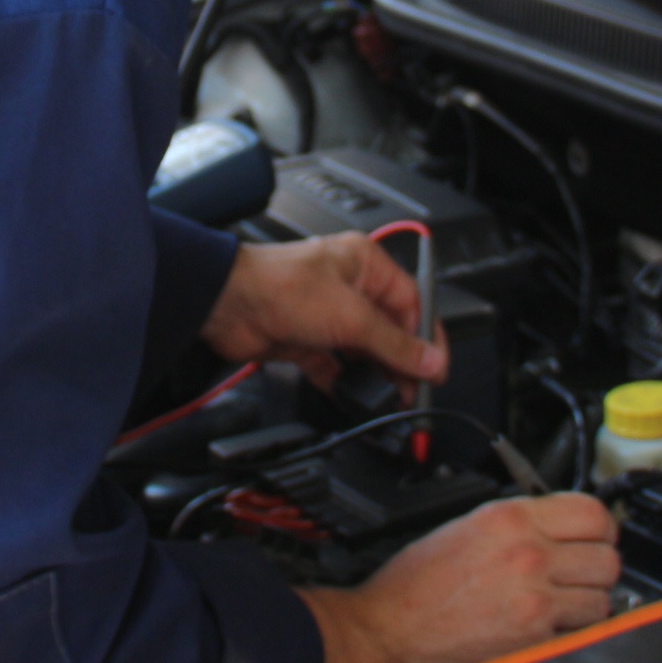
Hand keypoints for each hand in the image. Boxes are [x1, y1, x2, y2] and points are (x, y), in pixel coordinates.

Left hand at [199, 233, 443, 386]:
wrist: (226, 303)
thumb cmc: (280, 285)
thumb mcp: (351, 317)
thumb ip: (394, 344)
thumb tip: (429, 360)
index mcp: (366, 265)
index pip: (411, 302)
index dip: (426, 338)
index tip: (435, 367)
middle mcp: (347, 287)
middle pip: (389, 329)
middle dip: (401, 361)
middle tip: (412, 389)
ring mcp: (324, 314)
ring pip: (362, 350)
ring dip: (373, 374)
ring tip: (386, 397)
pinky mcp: (304, 339)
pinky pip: (332, 366)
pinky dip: (341, 382)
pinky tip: (350, 396)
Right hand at [300, 494, 619, 662]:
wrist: (385, 636)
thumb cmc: (412, 590)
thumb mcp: (462, 528)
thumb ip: (516, 523)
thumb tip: (559, 527)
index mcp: (509, 520)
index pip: (593, 512)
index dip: (600, 527)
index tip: (595, 537)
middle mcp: (529, 557)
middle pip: (607, 558)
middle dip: (596, 568)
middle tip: (577, 576)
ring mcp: (535, 603)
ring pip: (602, 600)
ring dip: (586, 605)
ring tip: (560, 607)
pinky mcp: (534, 643)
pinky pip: (580, 636)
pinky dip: (570, 636)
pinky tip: (545, 631)